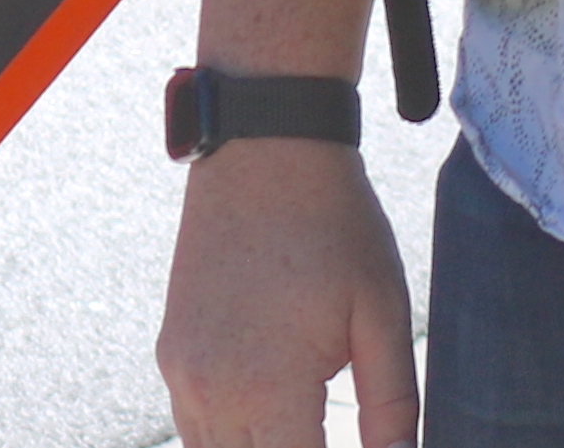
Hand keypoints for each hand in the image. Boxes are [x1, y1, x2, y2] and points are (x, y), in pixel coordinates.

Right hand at [158, 141, 418, 447]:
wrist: (265, 145)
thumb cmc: (334, 225)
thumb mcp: (382, 314)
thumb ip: (392, 407)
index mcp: (267, 388)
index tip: (358, 446)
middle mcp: (210, 391)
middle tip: (329, 432)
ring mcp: (182, 372)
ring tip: (305, 430)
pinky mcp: (171, 352)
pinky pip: (192, 425)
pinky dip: (228, 437)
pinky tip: (268, 420)